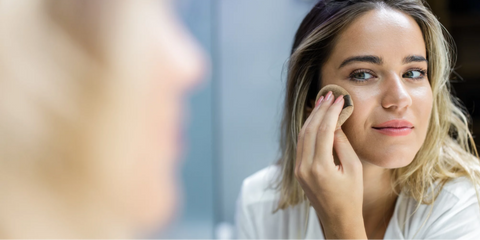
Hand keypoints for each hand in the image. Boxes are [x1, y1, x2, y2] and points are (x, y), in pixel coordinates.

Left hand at [294, 91, 365, 238]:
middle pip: (309, 130)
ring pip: (302, 135)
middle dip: (320, 110)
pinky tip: (315, 119)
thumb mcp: (353, 168)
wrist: (338, 219)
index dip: (331, 112)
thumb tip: (335, 122)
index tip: (339, 99)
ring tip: (322, 102)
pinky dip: (308, 129)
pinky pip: (301, 144)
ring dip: (312, 117)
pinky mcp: (298, 170)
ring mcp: (299, 169)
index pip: (323, 131)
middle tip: (329, 94)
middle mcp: (305, 167)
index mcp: (320, 168)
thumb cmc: (351, 195)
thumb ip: (342, 144)